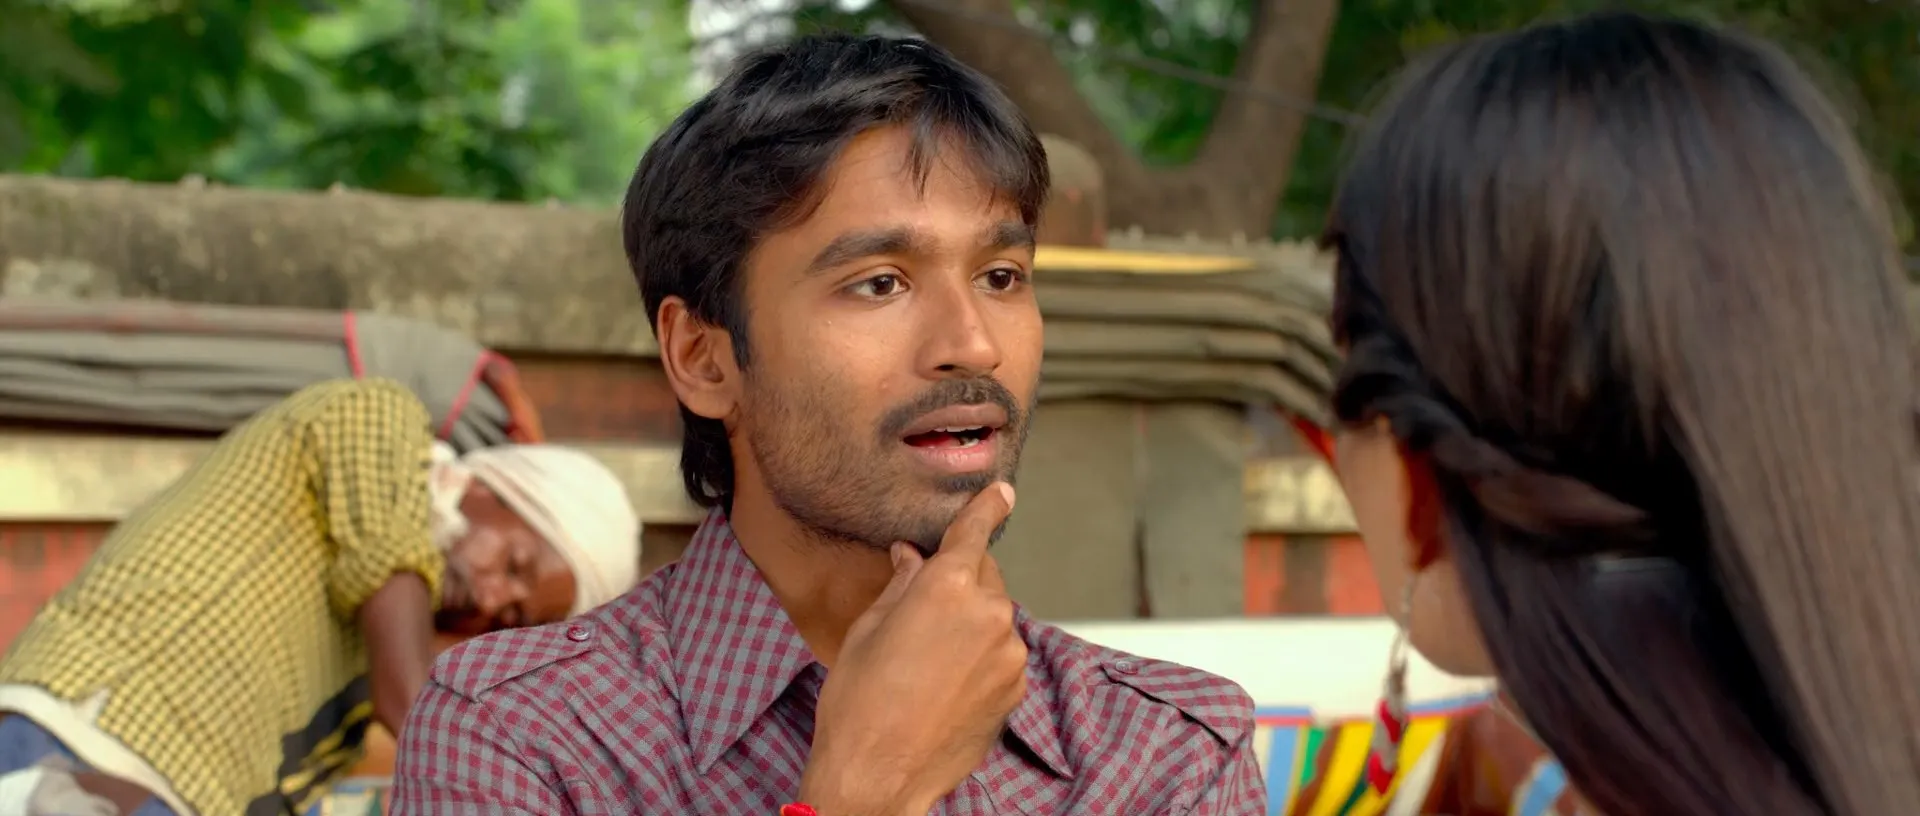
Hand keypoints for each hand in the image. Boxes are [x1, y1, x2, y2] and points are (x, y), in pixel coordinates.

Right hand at [799, 482, 1025, 815]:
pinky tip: (946, 685)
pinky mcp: (1015, 689)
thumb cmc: (860, 703)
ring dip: (972, 623)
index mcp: (946, 588)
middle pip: (984, 576)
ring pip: (994, 618)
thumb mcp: (869, 630)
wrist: (878, 775)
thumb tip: (911, 558)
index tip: (1002, 494)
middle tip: (925, 610)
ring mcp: (1008, 654)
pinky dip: (982, 658)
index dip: (987, 509)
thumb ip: (900, 585)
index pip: (974, 533)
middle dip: (961, 581)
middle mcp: (988, 614)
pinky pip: (1002, 655)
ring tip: (929, 661)